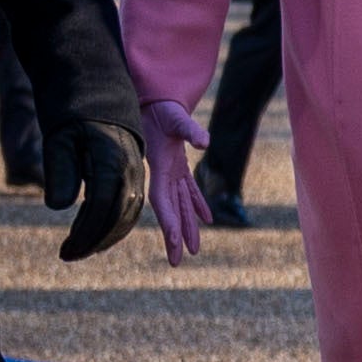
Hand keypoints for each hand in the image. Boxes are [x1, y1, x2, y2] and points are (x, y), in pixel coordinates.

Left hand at [55, 121, 140, 263]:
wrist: (98, 91)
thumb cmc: (72, 114)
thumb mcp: (59, 138)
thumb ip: (60, 171)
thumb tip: (59, 207)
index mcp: (112, 159)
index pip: (102, 207)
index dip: (85, 234)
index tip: (66, 252)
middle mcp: (131, 168)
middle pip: (118, 216)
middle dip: (94, 241)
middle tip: (67, 256)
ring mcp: (137, 171)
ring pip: (129, 214)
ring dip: (105, 237)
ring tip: (78, 250)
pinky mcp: (135, 173)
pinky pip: (130, 206)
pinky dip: (115, 225)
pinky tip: (94, 235)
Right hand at [144, 107, 208, 263]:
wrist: (155, 98)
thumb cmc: (164, 108)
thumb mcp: (177, 118)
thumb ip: (191, 130)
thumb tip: (205, 142)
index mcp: (160, 167)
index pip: (163, 201)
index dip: (169, 221)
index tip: (175, 241)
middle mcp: (164, 174)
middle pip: (170, 210)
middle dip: (174, 236)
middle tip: (177, 262)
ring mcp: (171, 171)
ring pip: (180, 204)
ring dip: (187, 226)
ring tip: (193, 250)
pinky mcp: (178, 166)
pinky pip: (188, 190)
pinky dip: (197, 204)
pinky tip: (206, 220)